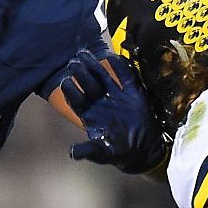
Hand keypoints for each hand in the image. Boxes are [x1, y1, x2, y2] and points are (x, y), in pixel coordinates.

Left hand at [60, 49, 166, 173]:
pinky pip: (126, 78)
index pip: (76, 99)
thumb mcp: (101, 153)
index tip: (65, 82)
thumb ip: (87, 151)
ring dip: (94, 66)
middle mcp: (99, 102)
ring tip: (84, 54)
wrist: (142, 151)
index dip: (71, 90)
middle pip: (87, 84)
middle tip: (73, 62)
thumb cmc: (118, 152)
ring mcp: (115, 97)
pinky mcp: (133, 94)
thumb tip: (72, 153)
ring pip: (102, 77)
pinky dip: (120, 68)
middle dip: (80, 73)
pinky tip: (113, 57)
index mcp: (89, 114)